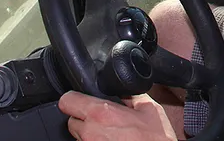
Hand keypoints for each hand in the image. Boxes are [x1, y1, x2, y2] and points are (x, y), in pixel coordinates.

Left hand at [58, 91, 176, 140]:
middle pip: (71, 121)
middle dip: (83, 119)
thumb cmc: (156, 139)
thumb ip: (130, 95)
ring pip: (79, 137)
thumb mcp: (148, 108)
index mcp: (101, 113)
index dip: (74, 99)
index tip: (81, 100)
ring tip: (110, 134)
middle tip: (101, 120)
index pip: (67, 101)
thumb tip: (122, 88)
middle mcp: (90, 133)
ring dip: (89, 134)